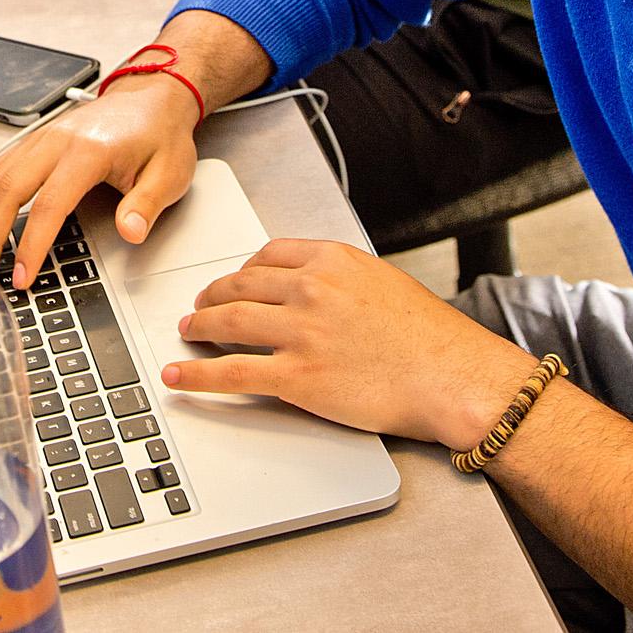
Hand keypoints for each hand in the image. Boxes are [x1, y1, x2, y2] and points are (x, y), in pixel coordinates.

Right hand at [0, 75, 199, 287]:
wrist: (151, 99)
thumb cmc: (158, 135)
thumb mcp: (169, 173)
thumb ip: (147, 205)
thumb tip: (130, 232)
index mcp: (88, 150)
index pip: (48, 204)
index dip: (31, 245)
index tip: (23, 276)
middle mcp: (57, 141)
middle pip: (6, 189)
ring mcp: (41, 139)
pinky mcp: (34, 142)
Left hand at [170, 240, 536, 448]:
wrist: (454, 376)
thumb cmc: (431, 339)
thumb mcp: (384, 283)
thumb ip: (342, 280)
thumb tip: (315, 289)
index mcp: (332, 260)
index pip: (267, 254)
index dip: (241, 269)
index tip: (232, 280)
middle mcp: (310, 288)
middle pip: (239, 285)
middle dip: (211, 296)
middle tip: (199, 307)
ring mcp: (300, 331)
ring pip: (227, 323)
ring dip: (197, 328)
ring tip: (186, 333)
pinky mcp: (296, 376)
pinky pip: (230, 373)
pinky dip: (196, 376)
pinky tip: (178, 378)